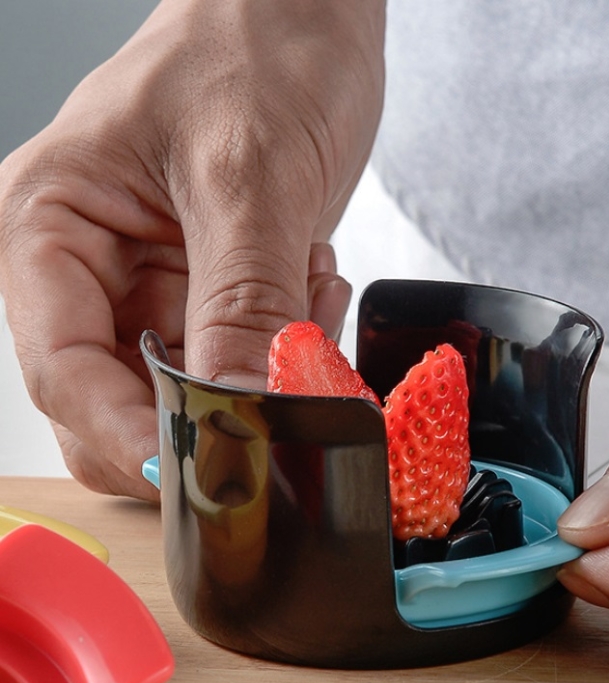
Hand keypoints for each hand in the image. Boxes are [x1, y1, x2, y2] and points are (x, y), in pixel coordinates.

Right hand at [0, 0, 384, 498]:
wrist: (309, 13)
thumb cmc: (257, 47)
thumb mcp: (247, 174)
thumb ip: (241, 300)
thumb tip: (236, 408)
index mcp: (52, 227)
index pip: (63, 368)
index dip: (124, 434)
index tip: (198, 470)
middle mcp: (92, 269)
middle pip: (118, 400)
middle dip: (203, 409)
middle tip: (278, 386)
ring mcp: (156, 286)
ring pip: (190, 389)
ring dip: (259, 371)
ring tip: (309, 290)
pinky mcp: (214, 292)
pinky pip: (242, 360)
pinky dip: (287, 349)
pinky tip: (315, 284)